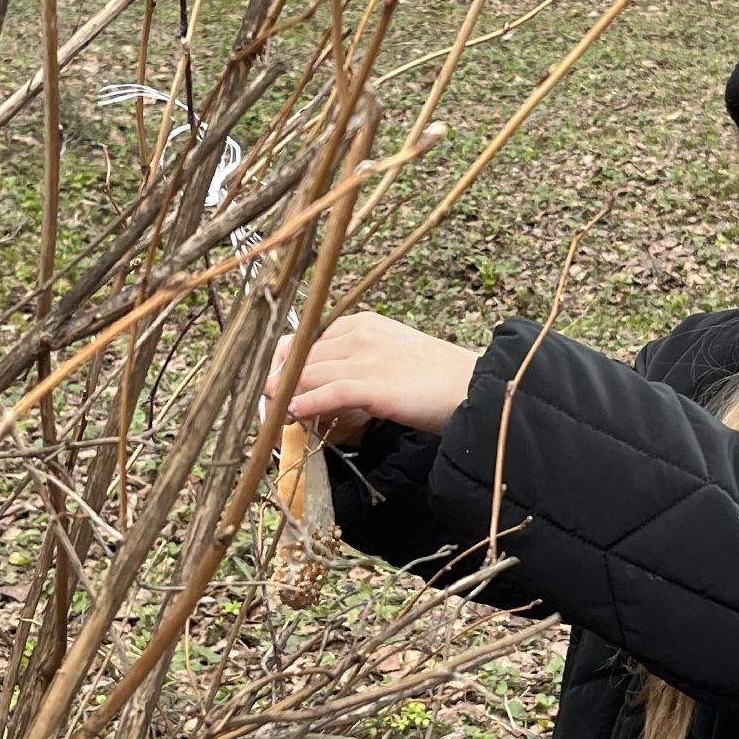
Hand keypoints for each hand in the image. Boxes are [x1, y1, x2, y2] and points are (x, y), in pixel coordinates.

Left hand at [263, 312, 480, 436]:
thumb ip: (356, 363)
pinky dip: (305, 403)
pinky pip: (328, 392)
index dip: (281, 362)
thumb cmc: (435, 378)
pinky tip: (292, 414)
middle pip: (300, 356)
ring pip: (308, 373)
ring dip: (283, 396)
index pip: (305, 338)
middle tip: (264, 406)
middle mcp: (359, 333)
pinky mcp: (375, 385)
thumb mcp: (391, 357)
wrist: (473, 387)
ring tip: (272, 415)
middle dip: (277, 382)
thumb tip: (319, 385)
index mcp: (362, 322)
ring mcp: (367, 357)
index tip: (270, 383)